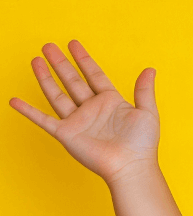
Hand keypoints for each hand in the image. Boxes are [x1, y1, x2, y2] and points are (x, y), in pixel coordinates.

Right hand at [9, 40, 160, 184]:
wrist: (131, 167)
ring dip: (45, 78)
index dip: (83, 59)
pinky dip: (28, 111)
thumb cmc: (142, 145)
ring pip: (57, 94)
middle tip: (48, 46)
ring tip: (36, 60)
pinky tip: (14, 101)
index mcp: (110, 102)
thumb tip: (150, 70)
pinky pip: (43, 120)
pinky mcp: (66, 134)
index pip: (94, 75)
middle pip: (72, 81)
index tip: (73, 44)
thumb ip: (144, 91)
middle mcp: (92, 110)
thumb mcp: (147, 113)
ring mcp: (78, 121)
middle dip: (60, 63)